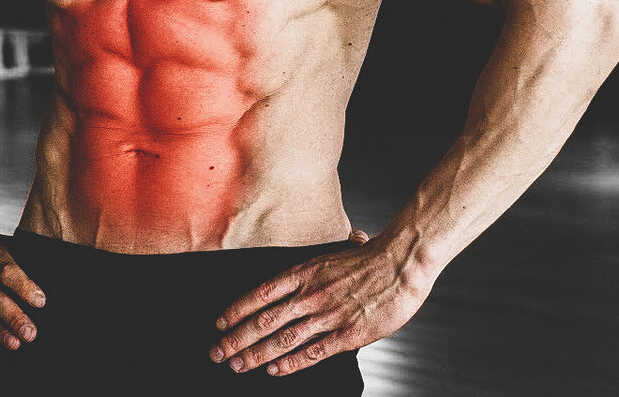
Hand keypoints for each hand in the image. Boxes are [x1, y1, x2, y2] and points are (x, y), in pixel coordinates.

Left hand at [209, 229, 432, 375]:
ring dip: (256, 355)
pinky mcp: (347, 334)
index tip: (219, 323)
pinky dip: (291, 363)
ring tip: (237, 365)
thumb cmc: (372, 258)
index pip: (260, 294)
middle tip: (217, 352)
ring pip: (282, 339)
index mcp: (303, 273)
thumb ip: (321, 262)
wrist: (402, 264)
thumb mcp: (334, 252)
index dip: (236, 310)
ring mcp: (326, 315)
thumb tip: (330, 248)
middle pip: (263, 320)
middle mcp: (309, 294)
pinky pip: (313, 352)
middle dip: (236, 339)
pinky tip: (275, 370)